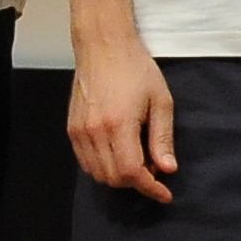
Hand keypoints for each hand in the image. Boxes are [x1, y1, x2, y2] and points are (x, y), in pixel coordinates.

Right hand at [67, 35, 174, 199]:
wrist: (103, 46)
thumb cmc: (135, 69)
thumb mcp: (161, 101)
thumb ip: (163, 138)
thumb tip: (168, 169)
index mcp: (118, 124)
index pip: (132, 173)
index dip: (150, 188)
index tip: (164, 193)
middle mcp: (94, 131)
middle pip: (114, 178)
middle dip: (137, 182)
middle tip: (155, 168)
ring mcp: (79, 131)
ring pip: (98, 174)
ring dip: (120, 176)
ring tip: (139, 158)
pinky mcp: (72, 129)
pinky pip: (85, 162)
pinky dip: (103, 167)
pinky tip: (119, 153)